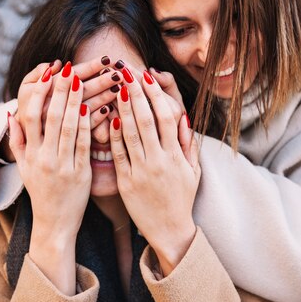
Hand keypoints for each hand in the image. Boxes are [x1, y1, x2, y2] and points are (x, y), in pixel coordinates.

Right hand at [8, 65, 90, 294]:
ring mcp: (61, 165)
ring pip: (69, 126)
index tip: (49, 72)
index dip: (40, 91)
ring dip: (77, 100)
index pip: (32, 115)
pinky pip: (85, 144)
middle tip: (69, 67)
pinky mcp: (80, 174)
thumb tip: (10, 115)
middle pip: (51, 116)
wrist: (54, 224)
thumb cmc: (41, 193)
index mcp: (30, 153)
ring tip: (85, 79)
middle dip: (61, 89)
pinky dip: (89, 124)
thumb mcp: (24, 168)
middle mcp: (43, 157)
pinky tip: (96, 106)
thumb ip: (17, 141)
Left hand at [109, 68, 200, 275]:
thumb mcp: (192, 171)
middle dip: (135, 92)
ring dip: (121, 107)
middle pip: (146, 118)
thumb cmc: (181, 198)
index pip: (167, 116)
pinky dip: (113, 134)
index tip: (146, 76)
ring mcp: (141, 171)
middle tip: (125, 70)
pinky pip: (118, 153)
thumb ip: (188, 144)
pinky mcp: (126, 182)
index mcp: (176, 156)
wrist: (170, 231)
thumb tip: (183, 117)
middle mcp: (159, 161)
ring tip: (113, 86)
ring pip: (130, 133)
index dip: (156, 94)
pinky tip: (107, 117)